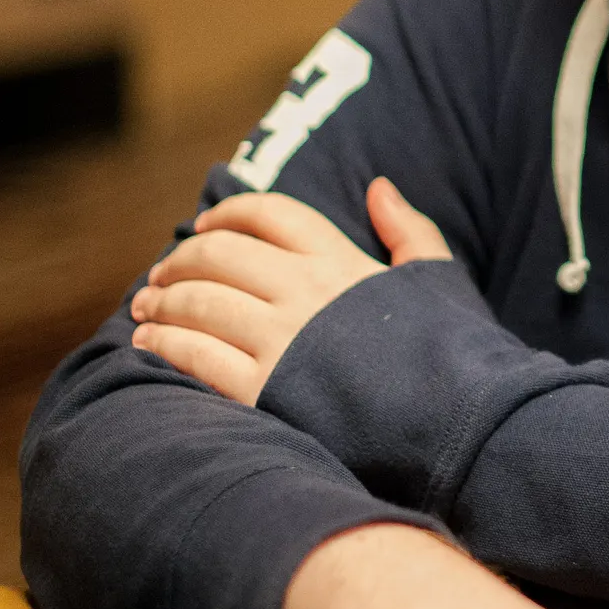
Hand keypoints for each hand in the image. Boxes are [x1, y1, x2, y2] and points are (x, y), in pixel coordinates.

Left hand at [131, 177, 450, 404]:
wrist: (463, 422)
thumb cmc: (456, 354)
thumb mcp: (439, 278)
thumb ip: (409, 229)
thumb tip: (378, 185)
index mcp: (343, 260)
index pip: (268, 215)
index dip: (227, 214)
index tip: (204, 225)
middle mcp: (306, 291)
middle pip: (219, 256)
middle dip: (180, 260)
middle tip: (161, 274)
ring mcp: (283, 341)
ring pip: (199, 303)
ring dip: (162, 302)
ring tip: (145, 309)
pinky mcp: (266, 391)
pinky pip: (196, 357)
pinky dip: (164, 345)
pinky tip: (149, 344)